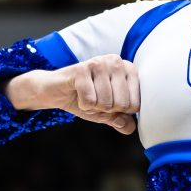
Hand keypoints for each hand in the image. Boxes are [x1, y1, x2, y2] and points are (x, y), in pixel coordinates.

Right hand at [3, 54, 140, 134]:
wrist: (55, 91)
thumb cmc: (85, 98)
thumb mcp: (106, 112)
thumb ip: (120, 120)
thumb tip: (130, 128)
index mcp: (129, 69)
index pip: (135, 105)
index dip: (119, 111)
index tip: (108, 101)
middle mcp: (117, 62)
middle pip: (122, 104)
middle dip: (106, 109)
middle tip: (94, 99)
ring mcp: (99, 62)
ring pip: (106, 103)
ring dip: (93, 107)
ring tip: (86, 96)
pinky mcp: (81, 68)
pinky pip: (90, 100)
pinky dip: (83, 105)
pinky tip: (77, 94)